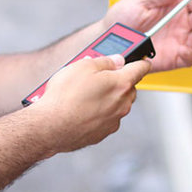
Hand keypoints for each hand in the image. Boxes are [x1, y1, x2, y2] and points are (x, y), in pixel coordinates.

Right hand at [32, 55, 150, 151]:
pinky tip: (80, 108)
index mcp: (122, 84)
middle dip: (118, 80)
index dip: (140, 60)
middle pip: (129, 87)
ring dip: (107, 97)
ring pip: (117, 103)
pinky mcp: (102, 133)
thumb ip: (105, 61)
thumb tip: (116, 60)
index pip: (141, 68)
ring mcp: (113, 120)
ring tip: (83, 93)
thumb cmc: (65, 96)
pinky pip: (106, 117)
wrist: (50, 126)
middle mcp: (122, 104)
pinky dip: (98, 112)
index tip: (140, 58)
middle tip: (98, 75)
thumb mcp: (83, 66)